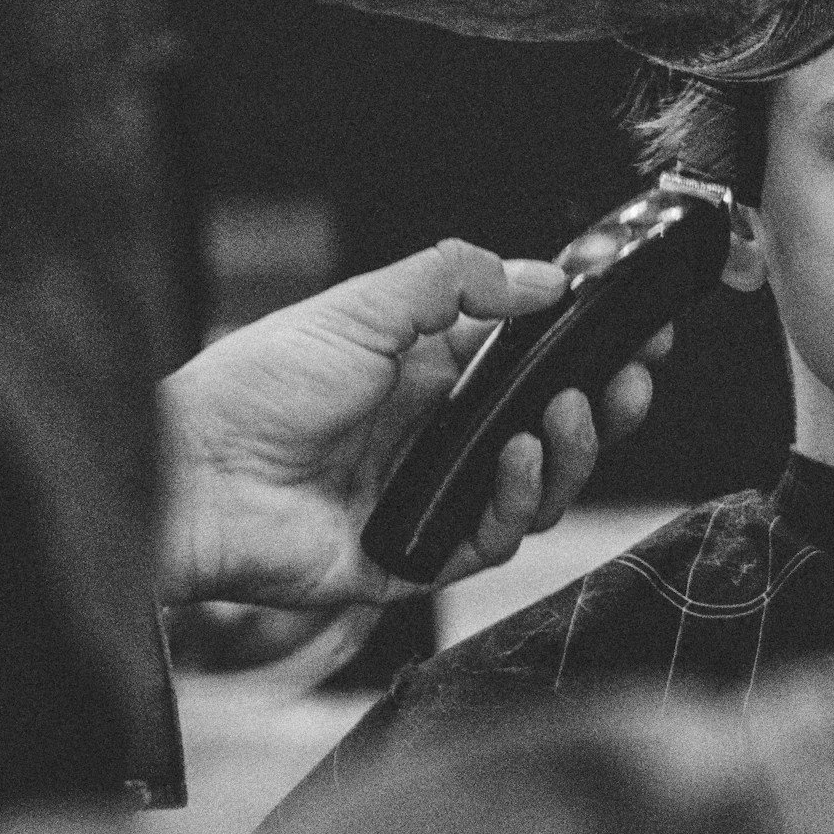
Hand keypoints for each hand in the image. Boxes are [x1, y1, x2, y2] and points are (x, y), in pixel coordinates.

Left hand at [156, 238, 662, 608]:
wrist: (195, 475)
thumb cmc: (256, 387)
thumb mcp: (364, 306)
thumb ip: (458, 281)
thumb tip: (545, 279)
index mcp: (428, 371)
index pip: (532, 358)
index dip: (588, 348)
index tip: (637, 331)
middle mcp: (437, 435)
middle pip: (551, 427)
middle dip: (603, 402)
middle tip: (632, 378)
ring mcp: (432, 496)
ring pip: (538, 484)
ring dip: (570, 449)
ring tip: (571, 412)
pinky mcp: (419, 555)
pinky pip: (495, 536)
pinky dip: (517, 497)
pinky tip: (516, 459)